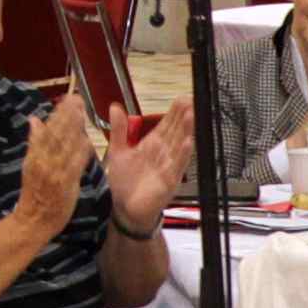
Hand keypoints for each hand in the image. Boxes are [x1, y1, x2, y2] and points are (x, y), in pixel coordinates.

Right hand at [9, 96, 95, 236]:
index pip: (47, 129)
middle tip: (76, 98)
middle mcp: (43, 161)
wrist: (34, 221)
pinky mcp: (66, 184)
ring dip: (73, 127)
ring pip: (64, 145)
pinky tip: (87, 140)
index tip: (67, 99)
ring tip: (81, 112)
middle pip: (55, 133)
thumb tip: (34, 120)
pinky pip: (74, 165)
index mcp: (34, 155)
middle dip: (66, 115)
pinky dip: (80, 151)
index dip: (58, 113)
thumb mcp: (30, 165)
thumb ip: (35, 143)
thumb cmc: (35, 194)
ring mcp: (54, 172)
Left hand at [95, 100, 194, 220]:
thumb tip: (115, 106)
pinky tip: (188, 143)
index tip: (182, 97)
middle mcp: (163, 154)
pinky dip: (182, 155)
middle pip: (176, 131)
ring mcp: (168, 167)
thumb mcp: (118, 151)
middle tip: (191, 99)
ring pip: (179, 145)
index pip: (166, 124)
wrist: (123, 209)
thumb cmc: (124, 182)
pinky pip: (177, 167)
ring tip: (192, 114)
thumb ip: (119, 130)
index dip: (174, 112)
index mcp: (152, 145)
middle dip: (183, 116)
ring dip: (186, 130)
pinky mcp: (168, 182)